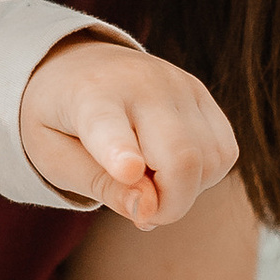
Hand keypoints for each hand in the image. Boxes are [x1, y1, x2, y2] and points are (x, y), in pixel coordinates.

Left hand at [18, 36, 237, 227]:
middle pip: (181, 157)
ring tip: (149, 180)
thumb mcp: (55, 158)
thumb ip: (99, 186)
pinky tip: (170, 167)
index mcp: (89, 97)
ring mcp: (179, 84)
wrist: (77, 64)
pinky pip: (224, 152)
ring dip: (186, 191)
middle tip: (142, 215)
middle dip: (170, 206)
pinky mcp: (202, 92)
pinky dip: (204, 175)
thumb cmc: (60, 120)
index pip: (109, 127)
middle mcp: (141, 83)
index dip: (121, 153)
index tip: (128, 169)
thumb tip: (148, 211)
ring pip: (210, 161)